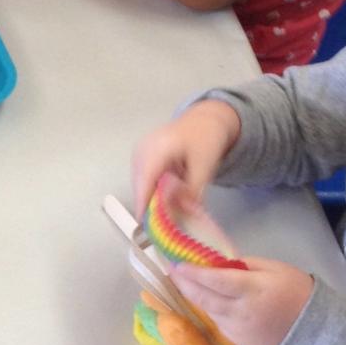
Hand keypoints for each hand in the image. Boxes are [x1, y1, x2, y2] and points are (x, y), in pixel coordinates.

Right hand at [131, 99, 240, 215]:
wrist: (203, 120)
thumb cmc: (205, 138)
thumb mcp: (206, 165)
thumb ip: (194, 190)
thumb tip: (184, 213)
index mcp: (159, 146)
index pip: (147, 177)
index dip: (144, 200)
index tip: (145, 222)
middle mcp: (143, 147)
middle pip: (140, 182)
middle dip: (150, 203)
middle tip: (165, 224)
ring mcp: (139, 151)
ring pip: (139, 183)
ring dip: (151, 197)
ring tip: (168, 209)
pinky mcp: (140, 156)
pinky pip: (142, 179)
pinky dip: (151, 190)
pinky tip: (166, 193)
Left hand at [172, 257, 314, 344]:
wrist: (314, 330)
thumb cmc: (296, 291)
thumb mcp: (273, 268)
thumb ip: (243, 264)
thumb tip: (217, 261)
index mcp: (252, 290)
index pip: (215, 280)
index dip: (193, 272)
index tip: (176, 262)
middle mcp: (241, 312)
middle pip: (204, 298)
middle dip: (183, 283)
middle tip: (169, 269)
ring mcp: (238, 329)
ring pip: (208, 310)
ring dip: (193, 295)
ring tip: (182, 279)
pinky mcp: (238, 341)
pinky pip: (218, 321)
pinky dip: (209, 308)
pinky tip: (205, 296)